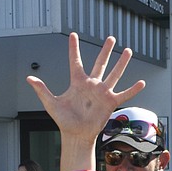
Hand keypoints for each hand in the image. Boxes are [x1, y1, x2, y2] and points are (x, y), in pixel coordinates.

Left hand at [25, 33, 145, 148]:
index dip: (74, 48)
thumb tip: (29, 78)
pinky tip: (141, 82)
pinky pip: (123, 94)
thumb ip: (42, 89)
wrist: (76, 135)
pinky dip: (133, 89)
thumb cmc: (64, 121)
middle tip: (111, 38)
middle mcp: (91, 85)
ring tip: (128, 51)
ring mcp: (102, 93)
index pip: (76, 61)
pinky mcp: (110, 103)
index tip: (73, 35)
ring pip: (114, 74)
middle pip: (100, 63)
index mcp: (77, 82)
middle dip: (106, 51)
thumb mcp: (51, 103)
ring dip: (121, 63)